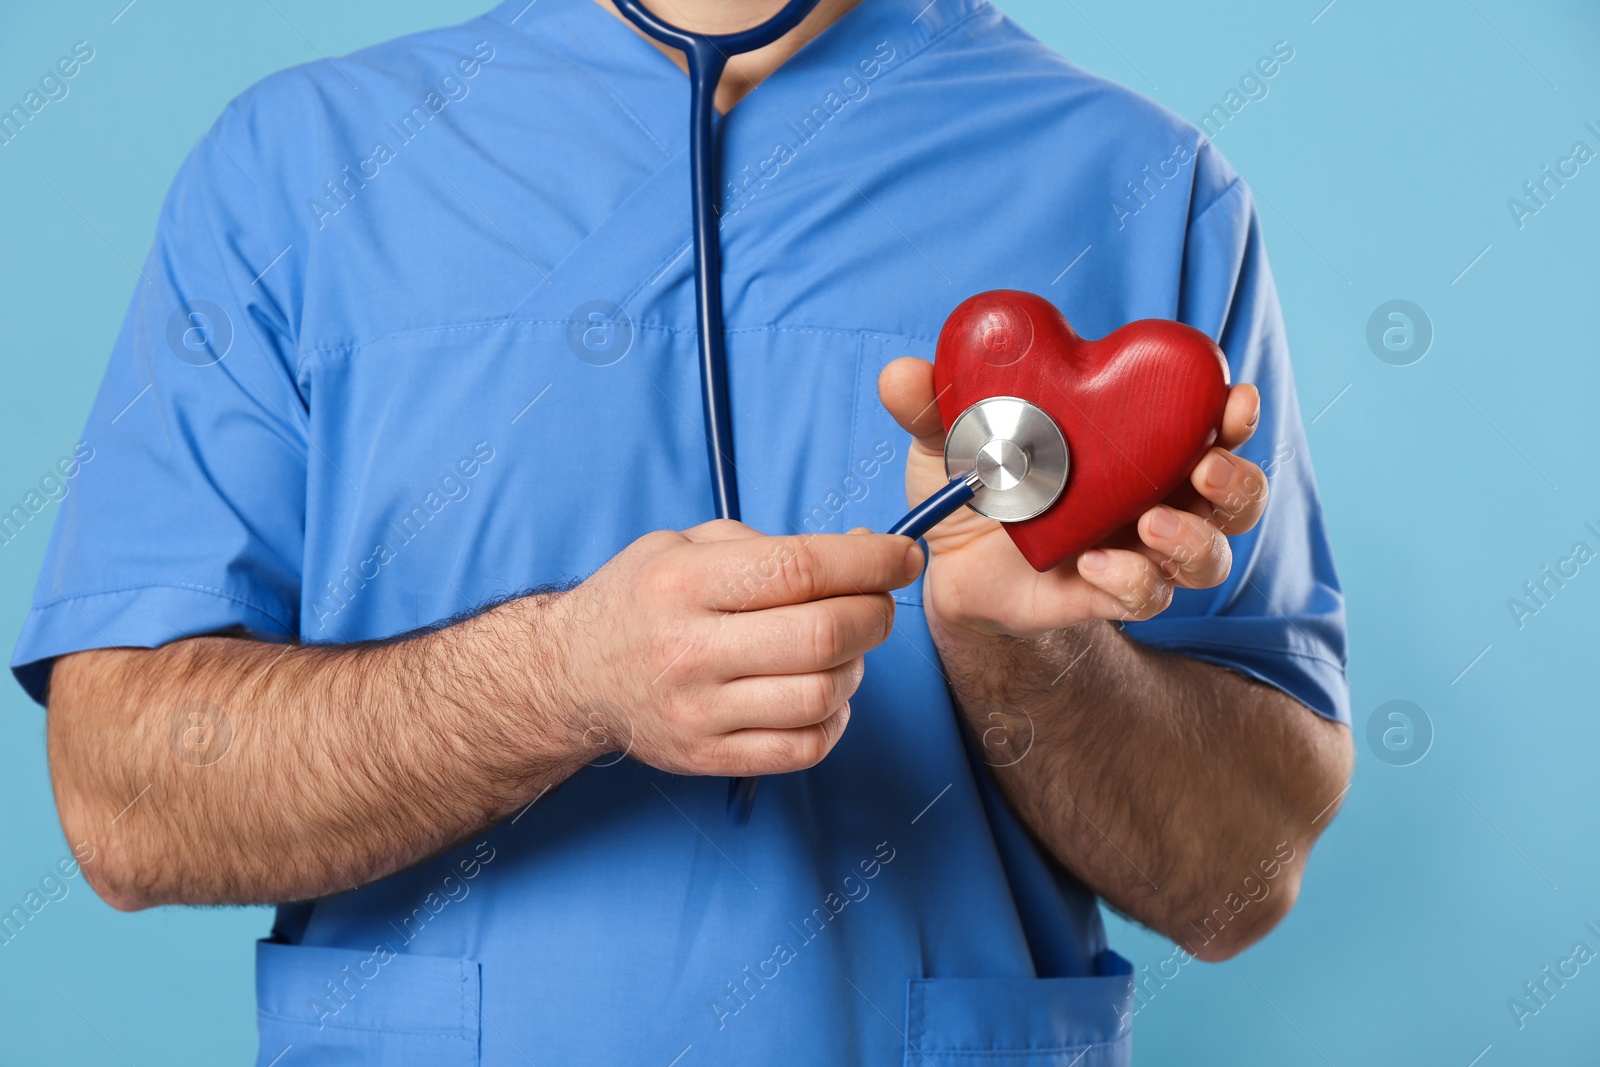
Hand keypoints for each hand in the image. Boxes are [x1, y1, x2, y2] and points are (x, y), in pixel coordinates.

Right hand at [548, 522, 920, 774]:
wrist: (571, 675)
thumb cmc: (642, 600)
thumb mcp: (687, 545)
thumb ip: (772, 546)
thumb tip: (860, 553)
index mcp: (684, 583)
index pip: (799, 569)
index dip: (868, 562)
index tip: (903, 556)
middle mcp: (690, 649)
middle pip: (822, 635)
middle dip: (874, 613)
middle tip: (877, 603)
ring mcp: (699, 712)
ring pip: (821, 694)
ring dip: (855, 667)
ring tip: (841, 649)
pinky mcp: (708, 757)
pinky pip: (804, 747)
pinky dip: (834, 718)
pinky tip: (822, 693)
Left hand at [878, 357, 1266, 640]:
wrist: (944, 564)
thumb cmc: (969, 481)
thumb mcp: (947, 439)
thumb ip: (931, 406)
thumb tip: (900, 374)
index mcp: (1137, 442)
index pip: (1210, 424)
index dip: (1234, 412)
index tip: (1234, 398)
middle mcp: (1156, 496)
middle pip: (1236, 495)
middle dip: (1237, 479)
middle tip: (1204, 467)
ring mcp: (1138, 552)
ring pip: (1209, 556)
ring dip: (1194, 538)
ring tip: (1151, 523)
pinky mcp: (1108, 597)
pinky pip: (1146, 598)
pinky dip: (1130, 581)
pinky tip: (1092, 563)